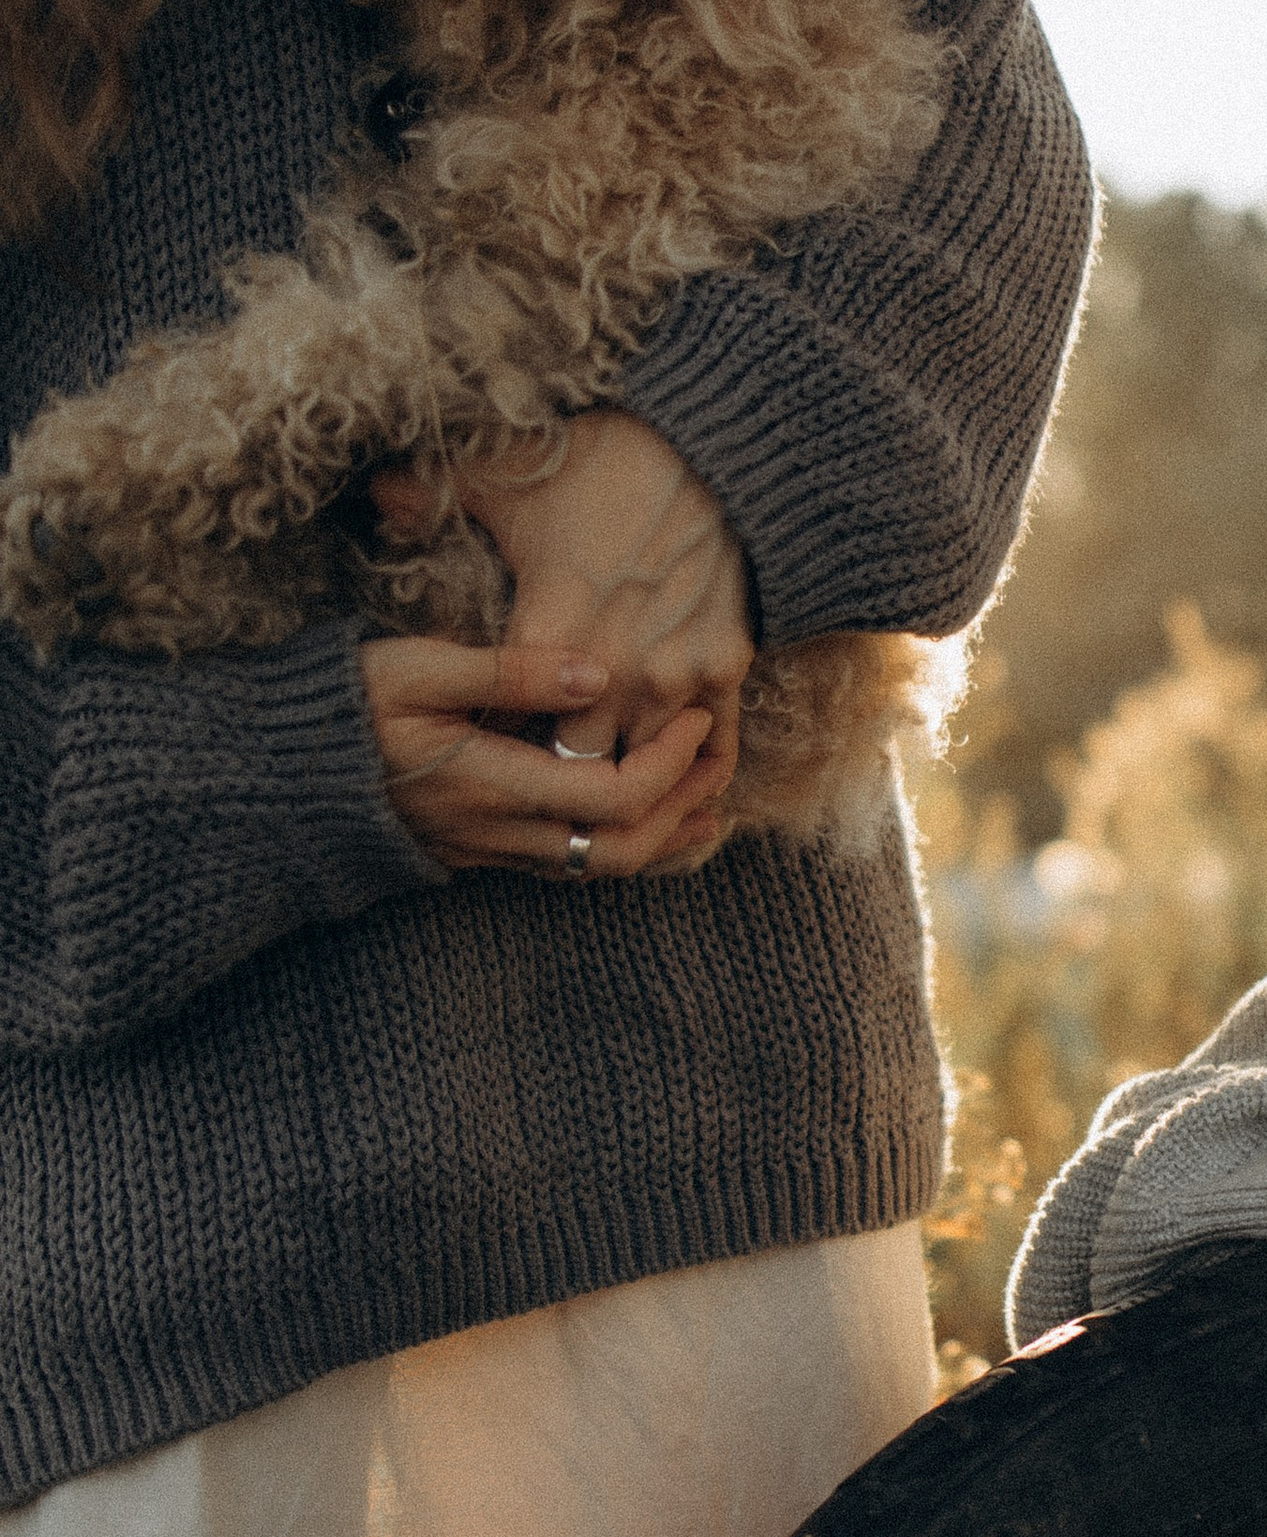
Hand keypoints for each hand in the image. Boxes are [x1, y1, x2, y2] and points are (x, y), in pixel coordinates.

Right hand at [363, 638, 722, 878]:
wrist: (275, 775)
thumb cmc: (341, 708)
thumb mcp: (415, 668)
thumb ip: (509, 672)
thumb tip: (596, 674)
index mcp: (488, 784)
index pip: (611, 796)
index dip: (669, 764)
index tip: (696, 718)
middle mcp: (495, 832)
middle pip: (620, 851)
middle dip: (682, 809)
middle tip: (720, 762)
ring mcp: (487, 851)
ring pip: (597, 869)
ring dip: (661, 838)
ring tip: (707, 800)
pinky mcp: (477, 853)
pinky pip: (568, 866)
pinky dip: (620, 844)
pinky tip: (646, 819)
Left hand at [388, 412, 753, 858]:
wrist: (707, 448)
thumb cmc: (599, 461)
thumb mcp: (502, 473)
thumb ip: (429, 493)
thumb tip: (375, 493)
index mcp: (546, 633)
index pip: (504, 730)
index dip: (494, 739)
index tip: (492, 735)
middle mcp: (611, 669)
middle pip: (573, 768)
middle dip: (557, 772)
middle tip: (545, 769)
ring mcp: (672, 673)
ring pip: (642, 770)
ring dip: (623, 773)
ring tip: (604, 776)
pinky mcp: (724, 667)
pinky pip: (711, 750)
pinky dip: (692, 765)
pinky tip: (671, 766)